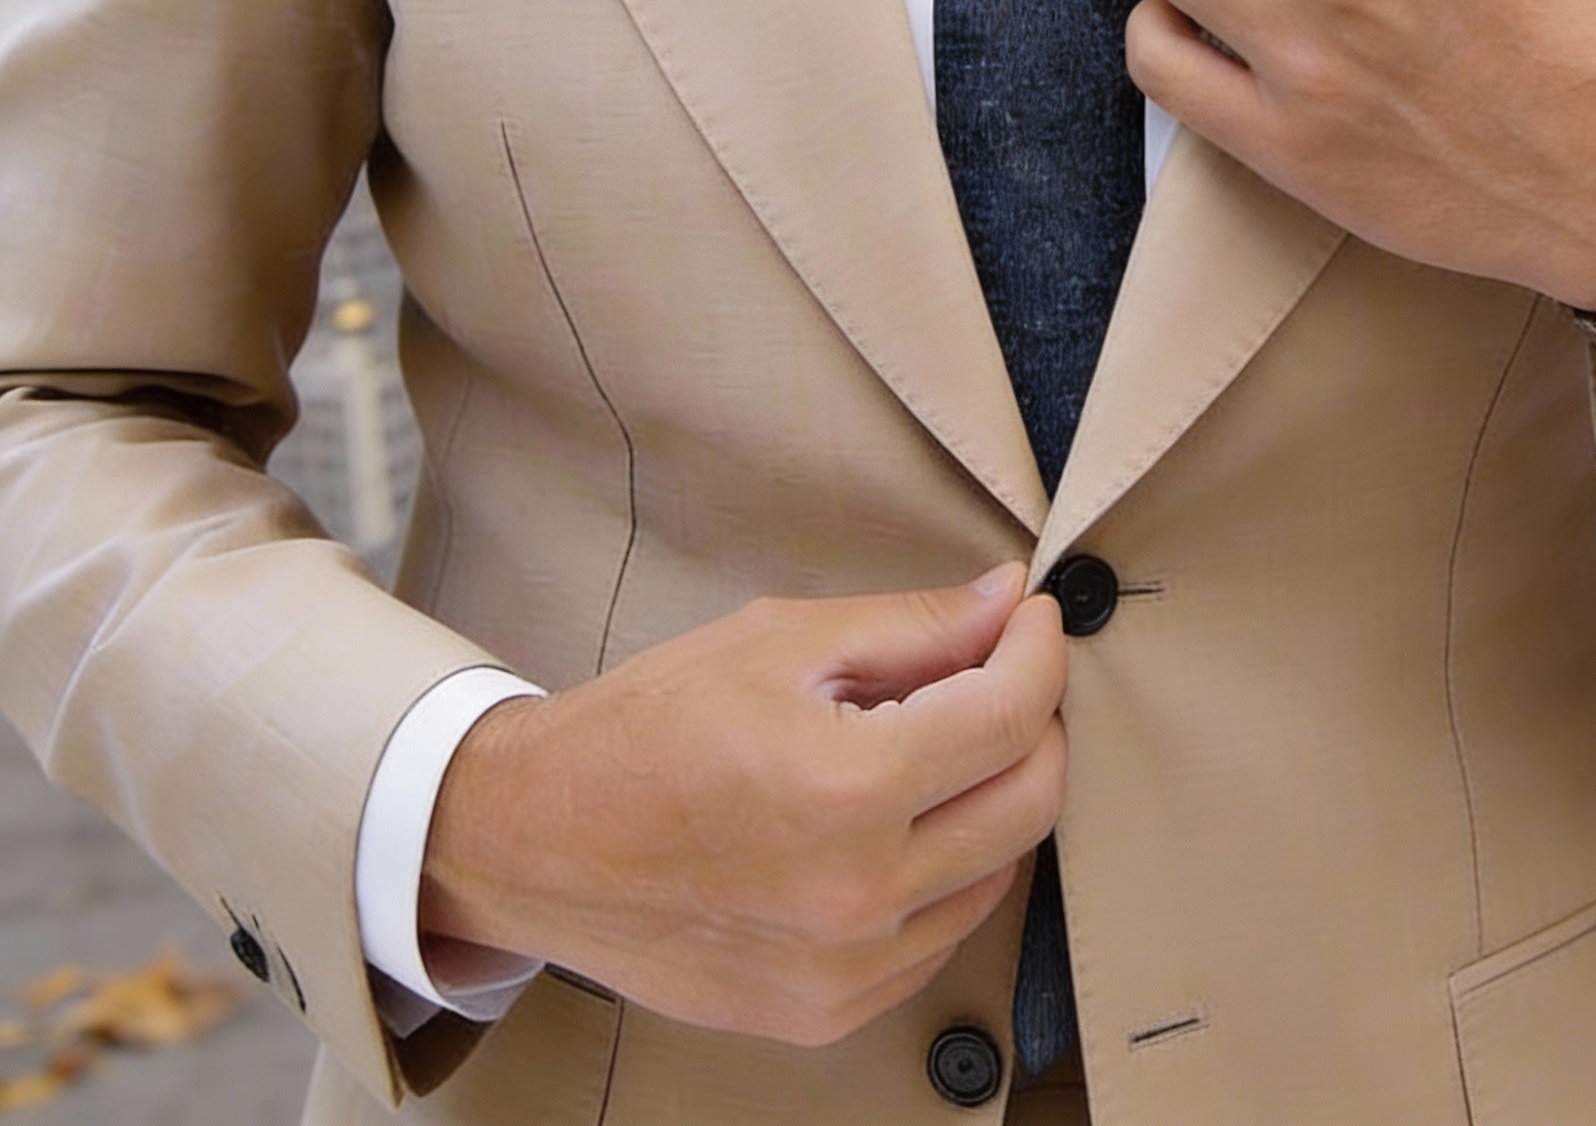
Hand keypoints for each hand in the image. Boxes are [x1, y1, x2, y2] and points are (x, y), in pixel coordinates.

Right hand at [419, 564, 1065, 1047]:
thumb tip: (1008, 602)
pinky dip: (949, 868)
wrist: (537, 841)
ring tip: (939, 743)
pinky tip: (901, 820)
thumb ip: (912, 626)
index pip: (1011, 715)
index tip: (1031, 618)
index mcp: (845, 787)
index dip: (1039, 651)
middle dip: (1036, 720)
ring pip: (1000, 872)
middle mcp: (859, 893)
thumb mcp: (779, 642)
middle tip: (1001, 670)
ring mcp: (847, 969)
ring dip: (996, 796)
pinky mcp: (829, 1012)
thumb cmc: (648, 727)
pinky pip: (942, 934)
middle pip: (1032, 801)